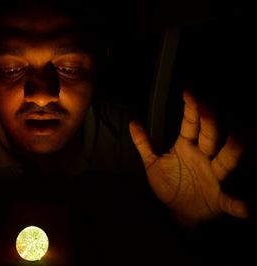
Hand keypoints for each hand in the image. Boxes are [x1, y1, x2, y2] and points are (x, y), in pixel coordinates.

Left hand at [129, 90, 247, 224]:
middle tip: (207, 107)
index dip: (191, 110)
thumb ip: (144, 143)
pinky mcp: (220, 199)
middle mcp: (204, 158)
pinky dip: (239, 204)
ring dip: (231, 152)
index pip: (190, 125)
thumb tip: (132, 122)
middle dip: (209, 123)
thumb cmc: (170, 183)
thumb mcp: (153, 163)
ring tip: (238, 140)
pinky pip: (231, 200)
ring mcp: (214, 177)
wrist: (178, 212)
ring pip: (225, 161)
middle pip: (209, 138)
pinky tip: (246, 207)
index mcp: (187, 147)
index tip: (189, 93)